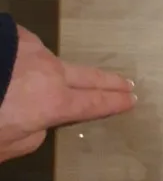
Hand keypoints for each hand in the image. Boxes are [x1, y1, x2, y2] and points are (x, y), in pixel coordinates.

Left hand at [0, 26, 135, 162]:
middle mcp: (49, 72)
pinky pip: (25, 49)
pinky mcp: (13, 35)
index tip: (132, 99)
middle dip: (109, 81)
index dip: (114, 102)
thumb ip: (32, 135)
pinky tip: (11, 65)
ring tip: (49, 81)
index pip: (93, 103)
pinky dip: (24, 58)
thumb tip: (39, 120)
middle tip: (128, 83)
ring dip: (54, 72)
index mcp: (53, 103)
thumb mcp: (7, 145)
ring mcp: (31, 49)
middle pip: (87, 76)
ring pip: (51, 62)